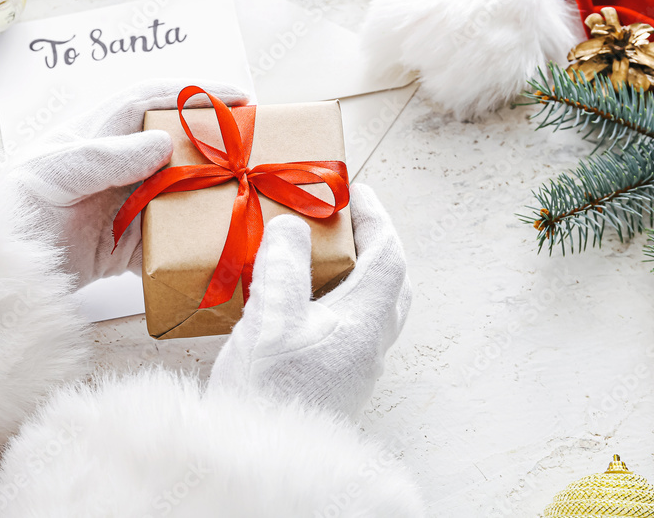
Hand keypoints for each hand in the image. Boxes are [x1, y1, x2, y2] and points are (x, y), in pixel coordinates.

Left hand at [12, 80, 248, 289]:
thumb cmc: (13, 208)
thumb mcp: (55, 172)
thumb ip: (105, 156)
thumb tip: (162, 143)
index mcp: (96, 136)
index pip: (150, 102)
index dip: (192, 94)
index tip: (236, 96)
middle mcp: (117, 168)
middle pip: (175, 146)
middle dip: (215, 143)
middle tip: (257, 145)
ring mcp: (124, 206)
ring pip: (180, 193)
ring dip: (211, 194)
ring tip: (248, 193)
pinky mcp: (126, 248)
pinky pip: (169, 241)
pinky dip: (194, 244)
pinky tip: (219, 244)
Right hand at [206, 184, 411, 416]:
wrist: (263, 462)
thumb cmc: (269, 393)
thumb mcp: (271, 319)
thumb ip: (284, 266)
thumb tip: (293, 226)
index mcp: (364, 323)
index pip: (388, 256)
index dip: (375, 218)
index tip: (353, 191)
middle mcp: (370, 345)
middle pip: (391, 282)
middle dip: (373, 244)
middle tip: (342, 221)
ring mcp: (357, 366)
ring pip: (373, 307)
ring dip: (356, 273)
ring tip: (318, 256)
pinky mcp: (338, 381)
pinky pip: (351, 327)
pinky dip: (336, 300)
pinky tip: (301, 302)